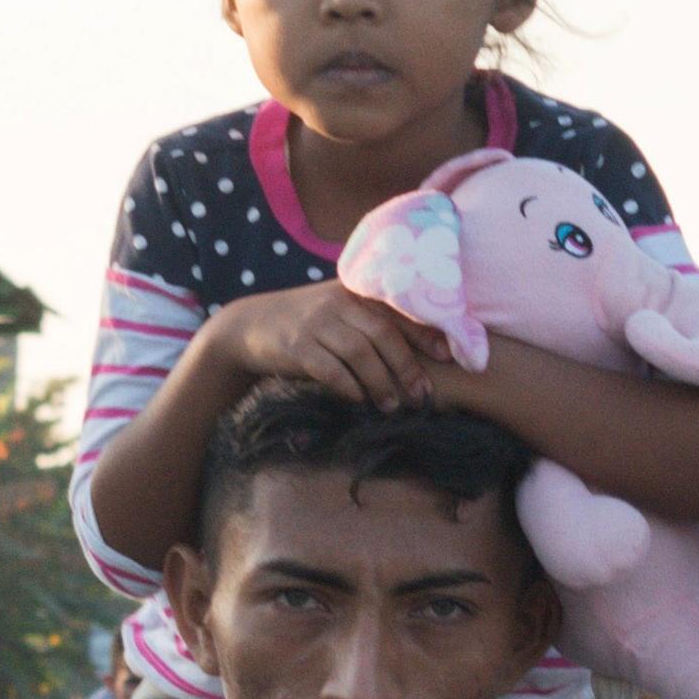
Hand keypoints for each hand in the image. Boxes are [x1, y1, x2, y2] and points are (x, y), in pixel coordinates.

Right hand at [202, 282, 442, 410]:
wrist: (251, 325)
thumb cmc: (306, 323)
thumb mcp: (338, 311)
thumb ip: (370, 319)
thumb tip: (420, 348)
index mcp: (354, 292)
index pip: (397, 310)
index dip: (425, 333)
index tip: (448, 356)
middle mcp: (338, 302)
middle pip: (382, 333)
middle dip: (406, 366)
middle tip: (421, 395)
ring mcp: (316, 323)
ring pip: (359, 353)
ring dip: (380, 383)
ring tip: (391, 406)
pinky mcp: (297, 346)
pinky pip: (330, 369)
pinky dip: (348, 387)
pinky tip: (358, 400)